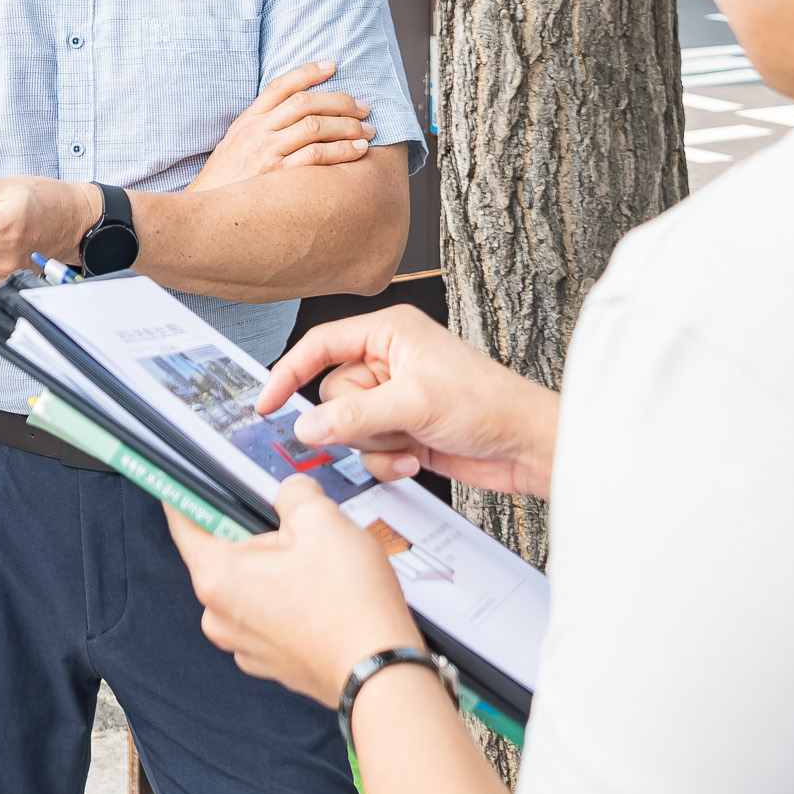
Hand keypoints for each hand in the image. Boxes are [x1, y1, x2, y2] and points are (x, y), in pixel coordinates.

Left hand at [165, 479, 421, 703]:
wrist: (383, 676)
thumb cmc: (349, 607)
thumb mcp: (322, 520)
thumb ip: (294, 493)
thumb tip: (291, 492)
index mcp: (218, 576)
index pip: (184, 522)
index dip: (187, 491)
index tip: (187, 476)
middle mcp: (220, 615)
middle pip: (223, 553)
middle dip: (256, 533)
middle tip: (295, 526)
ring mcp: (245, 643)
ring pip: (250, 586)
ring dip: (277, 570)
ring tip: (319, 567)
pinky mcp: (272, 661)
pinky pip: (269, 616)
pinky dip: (289, 602)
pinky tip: (323, 596)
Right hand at [189, 61, 378, 192]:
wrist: (207, 213)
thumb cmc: (224, 182)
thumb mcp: (235, 145)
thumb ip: (260, 127)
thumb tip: (293, 115)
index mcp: (248, 121)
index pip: (281, 86)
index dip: (308, 72)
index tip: (333, 66)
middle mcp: (258, 132)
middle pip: (305, 103)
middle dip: (340, 101)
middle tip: (364, 108)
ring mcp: (266, 153)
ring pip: (314, 126)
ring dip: (347, 126)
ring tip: (367, 130)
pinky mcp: (277, 177)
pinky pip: (315, 157)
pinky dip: (341, 151)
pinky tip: (358, 151)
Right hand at [263, 305, 557, 499]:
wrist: (527, 447)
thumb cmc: (489, 404)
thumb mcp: (414, 403)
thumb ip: (353, 414)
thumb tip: (306, 426)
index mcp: (388, 333)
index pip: (320, 346)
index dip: (288, 373)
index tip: (266, 404)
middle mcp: (387, 363)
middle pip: (332, 395)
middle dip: (357, 420)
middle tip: (389, 424)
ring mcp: (394, 399)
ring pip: (348, 428)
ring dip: (376, 444)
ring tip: (412, 441)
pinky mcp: (402, 430)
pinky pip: (368, 450)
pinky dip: (388, 460)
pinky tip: (418, 456)